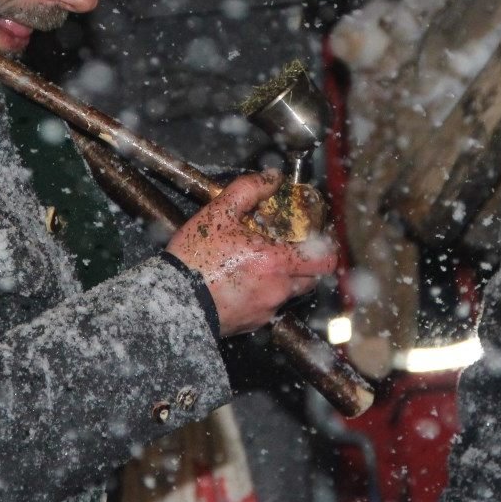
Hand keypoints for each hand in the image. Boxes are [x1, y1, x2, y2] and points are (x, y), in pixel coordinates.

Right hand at [166, 170, 337, 335]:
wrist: (172, 301)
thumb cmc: (194, 259)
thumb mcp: (219, 213)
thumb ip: (249, 189)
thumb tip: (272, 177)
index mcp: (275, 261)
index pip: (325, 260)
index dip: (328, 248)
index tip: (319, 238)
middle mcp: (278, 289)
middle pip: (312, 278)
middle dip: (305, 262)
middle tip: (287, 247)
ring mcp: (267, 309)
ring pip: (290, 292)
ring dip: (283, 278)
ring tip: (258, 263)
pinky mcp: (253, 323)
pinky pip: (270, 307)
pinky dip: (264, 293)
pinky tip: (242, 281)